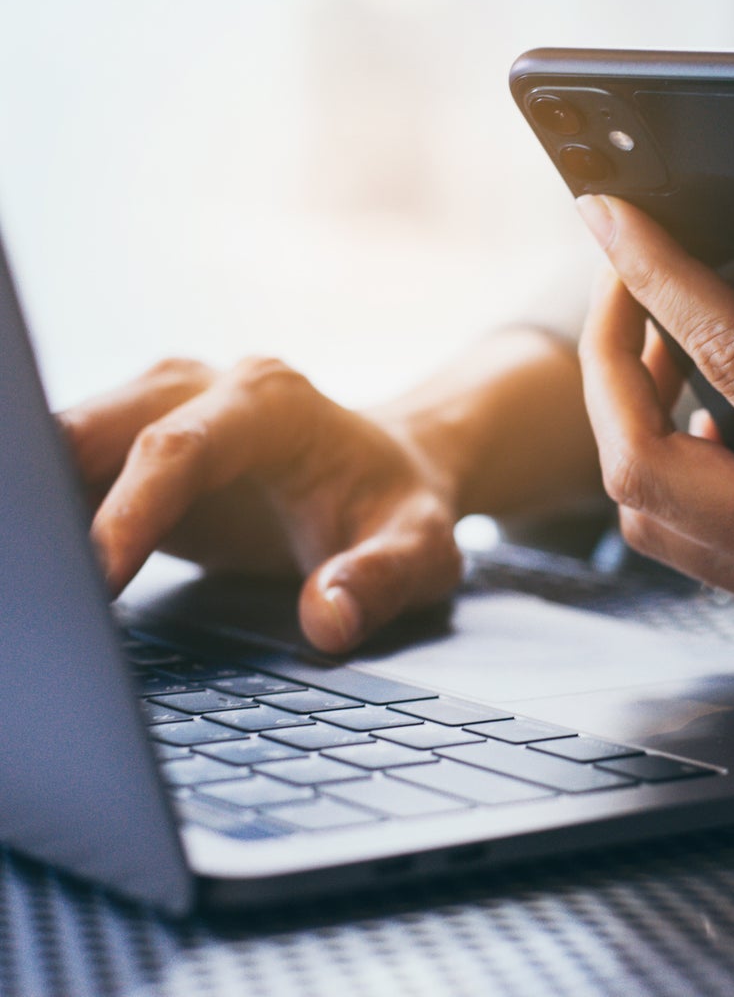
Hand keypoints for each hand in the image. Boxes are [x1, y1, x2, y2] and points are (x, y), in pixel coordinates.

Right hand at [60, 357, 461, 652]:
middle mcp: (207, 389)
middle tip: (32, 576)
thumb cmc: (397, 505)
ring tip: (30, 575)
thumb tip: (328, 618)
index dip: (132, 507)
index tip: (97, 574)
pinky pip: (68, 468)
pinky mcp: (135, 446)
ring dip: (39, 498)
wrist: (388, 469)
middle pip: (98, 429)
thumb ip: (381, 580)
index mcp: (273, 403)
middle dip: (50, 491)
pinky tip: (40, 563)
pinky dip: (48, 510)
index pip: (182, 447)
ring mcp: (163, 410)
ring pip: (66, 441)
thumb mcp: (420, 548)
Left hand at [576, 188, 733, 705]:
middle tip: (622, 282)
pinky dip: (678, 478)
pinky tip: (714, 420)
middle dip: (604, 366)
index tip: (610, 213)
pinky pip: (705, 550)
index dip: (660, 274)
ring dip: (632, 427)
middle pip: (645, 470)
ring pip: (659, 523)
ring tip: (658, 343)